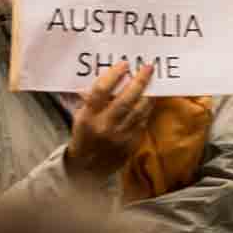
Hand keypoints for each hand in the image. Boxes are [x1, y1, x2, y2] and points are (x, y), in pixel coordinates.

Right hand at [63, 61, 156, 182]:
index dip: (114, 76)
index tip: (124, 65)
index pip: (101, 92)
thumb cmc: (83, 136)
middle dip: (138, 81)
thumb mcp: (80, 116)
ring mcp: (120, 136)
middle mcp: (105, 126)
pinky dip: (147, 108)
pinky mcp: (131, 143)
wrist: (87, 167)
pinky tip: (150, 98)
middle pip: (125, 100)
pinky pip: (143, 121)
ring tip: (152, 81)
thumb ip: (92, 99)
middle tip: (148, 68)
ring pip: (139, 111)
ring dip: (148, 94)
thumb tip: (107, 78)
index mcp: (88, 117)